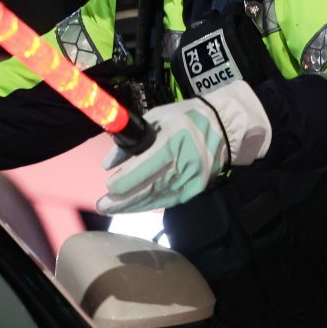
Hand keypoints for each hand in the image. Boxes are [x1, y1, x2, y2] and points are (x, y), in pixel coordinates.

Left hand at [97, 81, 271, 213]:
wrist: (224, 127)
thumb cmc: (185, 117)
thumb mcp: (156, 118)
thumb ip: (132, 140)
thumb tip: (108, 164)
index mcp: (175, 138)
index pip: (147, 164)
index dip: (127, 178)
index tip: (108, 185)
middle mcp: (186, 160)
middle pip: (151, 185)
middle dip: (124, 198)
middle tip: (102, 205)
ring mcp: (193, 177)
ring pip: (158, 196)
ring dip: (133, 205)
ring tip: (112, 209)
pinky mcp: (196, 188)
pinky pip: (168, 200)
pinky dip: (149, 205)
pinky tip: (133, 208)